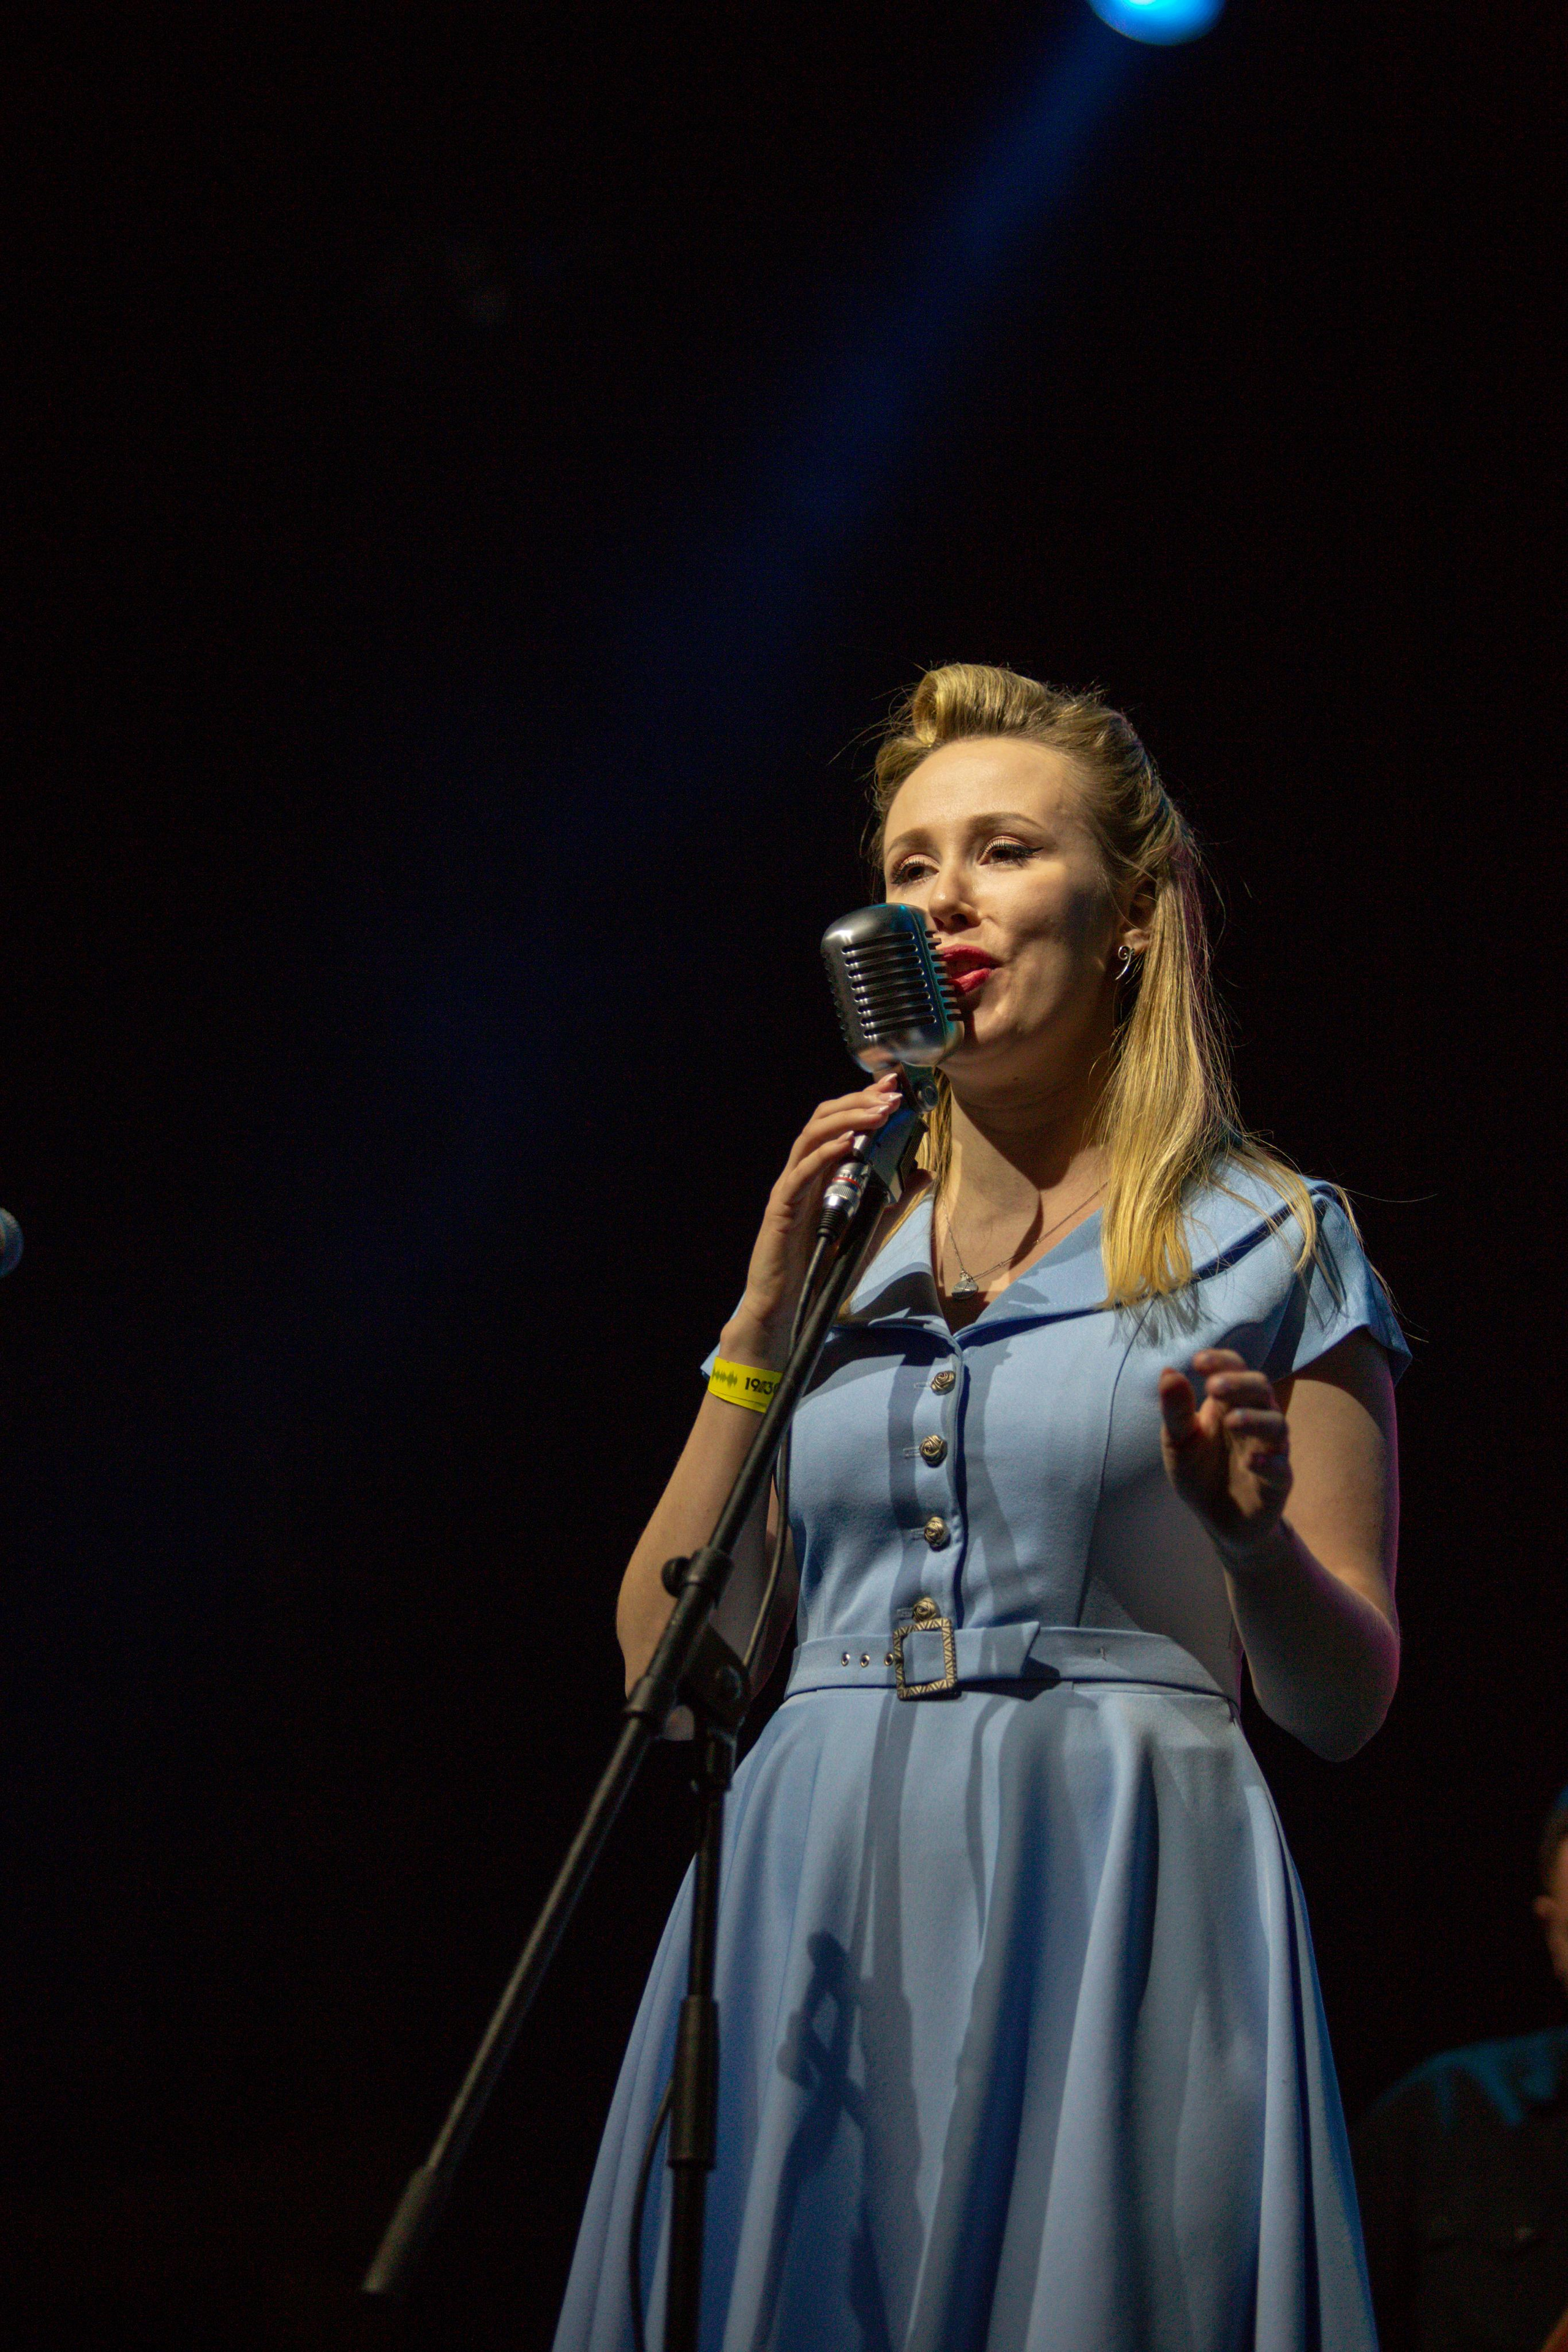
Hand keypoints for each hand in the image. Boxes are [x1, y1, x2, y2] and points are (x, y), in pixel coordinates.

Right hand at [726, 1074, 903, 1363]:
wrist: (790, 1307)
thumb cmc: (823, 1268)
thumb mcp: (871, 1229)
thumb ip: (894, 1200)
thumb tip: (924, 1171)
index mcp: (822, 1173)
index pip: (840, 1124)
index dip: (864, 1101)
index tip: (894, 1085)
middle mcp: (803, 1173)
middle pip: (823, 1120)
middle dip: (858, 1102)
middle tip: (891, 1092)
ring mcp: (790, 1188)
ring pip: (810, 1138)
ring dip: (846, 1120)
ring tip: (878, 1111)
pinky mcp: (781, 1208)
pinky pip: (801, 1174)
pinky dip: (825, 1155)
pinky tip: (848, 1144)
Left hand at [1158, 1348, 1292, 1564]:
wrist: (1217, 1521)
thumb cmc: (1199, 1472)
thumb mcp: (1179, 1442)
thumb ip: (1175, 1410)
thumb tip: (1168, 1372)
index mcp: (1228, 1404)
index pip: (1234, 1369)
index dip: (1222, 1361)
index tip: (1198, 1361)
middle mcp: (1255, 1420)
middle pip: (1261, 1388)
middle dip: (1239, 1383)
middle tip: (1213, 1388)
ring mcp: (1269, 1450)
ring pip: (1277, 1423)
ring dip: (1255, 1418)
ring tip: (1232, 1421)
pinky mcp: (1277, 1482)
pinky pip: (1281, 1467)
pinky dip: (1268, 1462)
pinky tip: (1250, 1462)